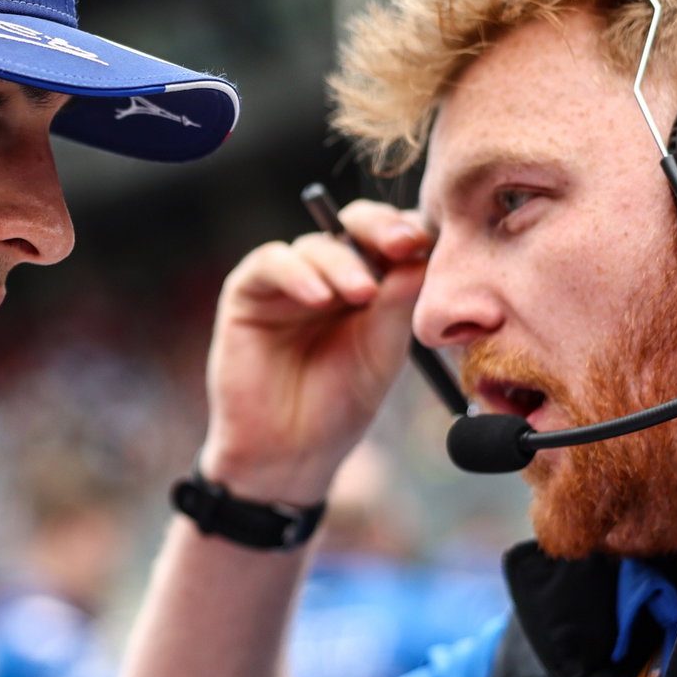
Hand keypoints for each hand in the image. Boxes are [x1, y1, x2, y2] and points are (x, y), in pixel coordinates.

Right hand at [199, 200, 430, 503]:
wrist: (289, 451)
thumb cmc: (339, 405)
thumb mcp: (382, 352)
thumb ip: (398, 303)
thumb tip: (420, 253)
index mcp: (368, 284)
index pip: (389, 239)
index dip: (409, 233)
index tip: (428, 243)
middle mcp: (327, 275)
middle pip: (353, 226)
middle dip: (379, 228)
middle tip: (402, 243)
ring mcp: (287, 281)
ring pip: (316, 245)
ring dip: (342, 262)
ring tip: (362, 293)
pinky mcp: (248, 292)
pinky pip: (271, 263)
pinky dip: (296, 273)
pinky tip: (318, 297)